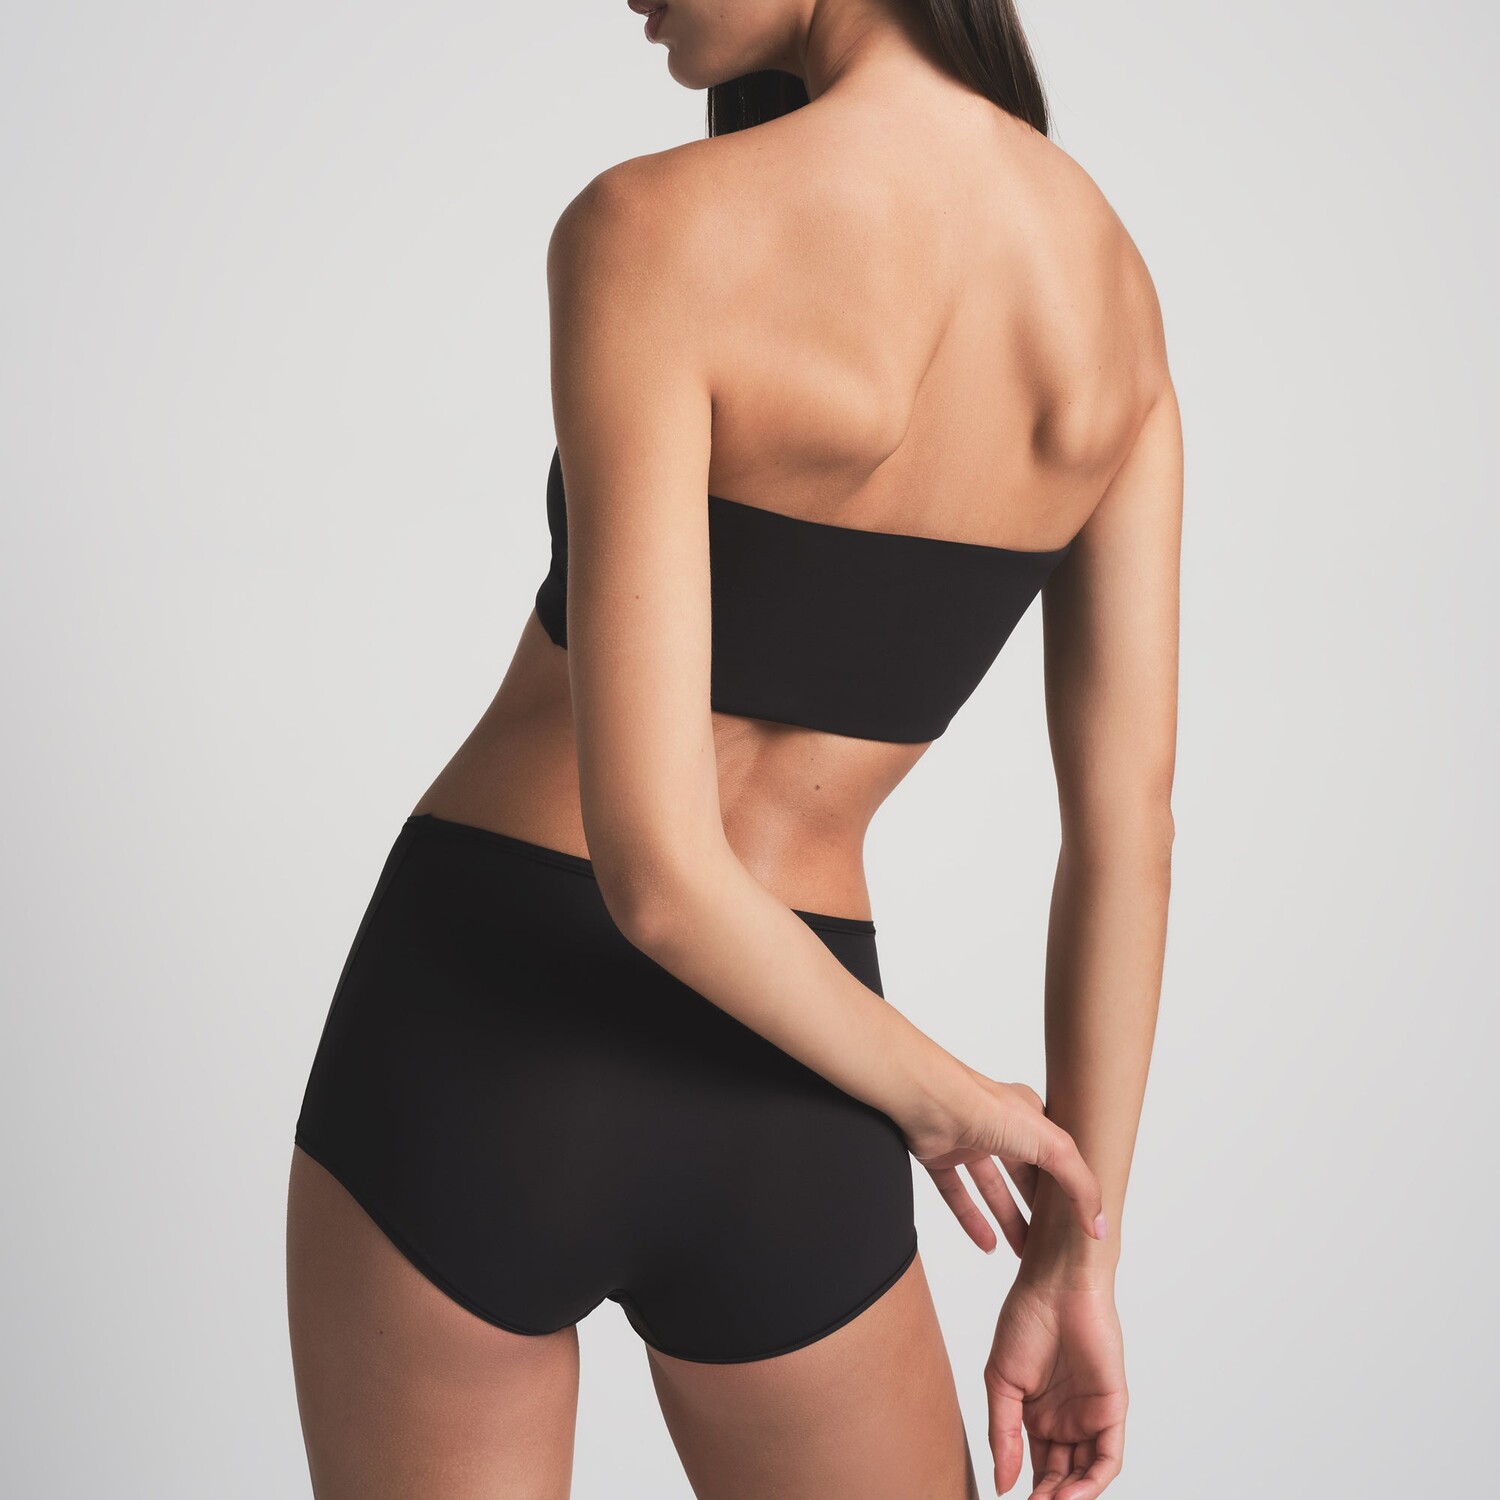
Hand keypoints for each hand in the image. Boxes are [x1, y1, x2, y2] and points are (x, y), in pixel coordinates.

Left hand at [903, 1064, 1105, 1253]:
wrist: (927, 1100)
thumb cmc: (988, 1109)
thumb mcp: (1052, 1147)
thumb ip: (1079, 1185)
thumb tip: (1097, 1225)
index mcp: (1028, 1115)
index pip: (1054, 1154)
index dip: (1066, 1184)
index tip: (1077, 1215)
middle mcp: (997, 1125)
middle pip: (1021, 1174)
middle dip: (1035, 1208)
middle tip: (1050, 1241)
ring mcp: (966, 1140)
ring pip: (990, 1187)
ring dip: (1006, 1219)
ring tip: (1022, 1252)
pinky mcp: (938, 1155)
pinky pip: (957, 1194)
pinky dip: (971, 1220)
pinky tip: (987, 1246)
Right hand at [986, 1274, 1127, 1499]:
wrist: (1055, 1285)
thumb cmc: (1026, 1319)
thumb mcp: (1001, 1382)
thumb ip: (1002, 1433)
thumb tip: (1002, 1482)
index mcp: (1037, 1413)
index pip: (1037, 1466)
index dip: (1028, 1491)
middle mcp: (1066, 1419)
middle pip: (1061, 1476)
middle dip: (1048, 1499)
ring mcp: (1090, 1415)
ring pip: (1085, 1473)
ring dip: (1070, 1496)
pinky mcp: (1112, 1408)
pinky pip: (1108, 1456)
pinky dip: (1092, 1482)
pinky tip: (1069, 1495)